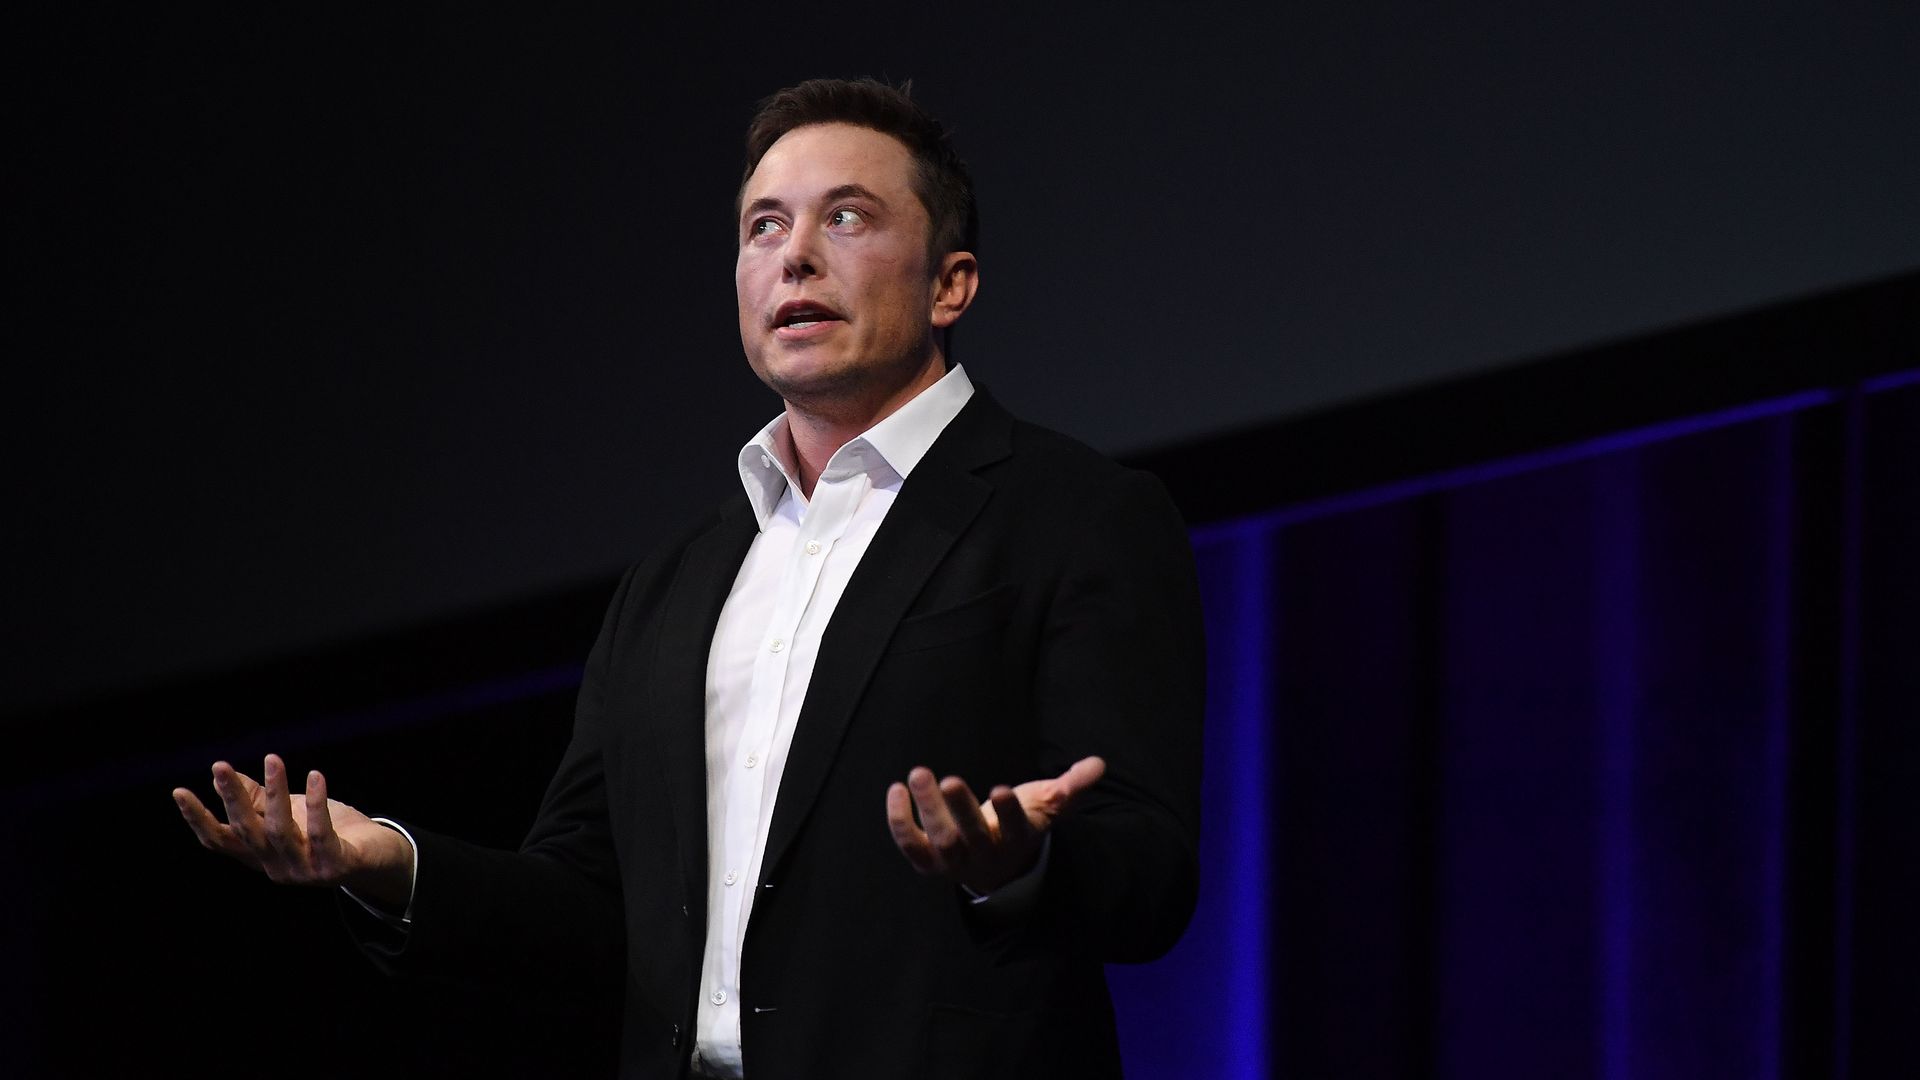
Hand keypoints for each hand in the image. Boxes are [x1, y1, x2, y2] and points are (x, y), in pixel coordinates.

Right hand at [172, 753, 412, 909]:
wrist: (376, 861)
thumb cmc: (328, 834)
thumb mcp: (289, 815)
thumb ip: (260, 801)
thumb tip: (229, 776)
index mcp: (260, 856)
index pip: (220, 841)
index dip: (198, 819)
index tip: (179, 791)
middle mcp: (276, 867)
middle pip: (247, 832)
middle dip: (232, 799)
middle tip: (220, 767)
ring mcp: (303, 870)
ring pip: (281, 830)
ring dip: (276, 792)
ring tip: (273, 760)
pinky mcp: (333, 866)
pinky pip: (321, 833)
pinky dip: (317, 804)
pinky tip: (316, 776)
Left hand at [886, 755, 1105, 894]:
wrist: (998, 871)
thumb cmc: (1022, 826)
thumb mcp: (1047, 807)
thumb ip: (1071, 787)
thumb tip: (1098, 764)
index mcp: (1018, 839)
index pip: (1016, 828)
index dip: (1009, 812)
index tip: (1002, 789)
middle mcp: (986, 855)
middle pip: (972, 837)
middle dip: (960, 809)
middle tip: (950, 779)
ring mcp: (955, 863)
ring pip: (941, 841)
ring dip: (928, 809)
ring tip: (918, 773)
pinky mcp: (929, 863)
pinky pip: (911, 845)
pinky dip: (899, 821)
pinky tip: (896, 789)